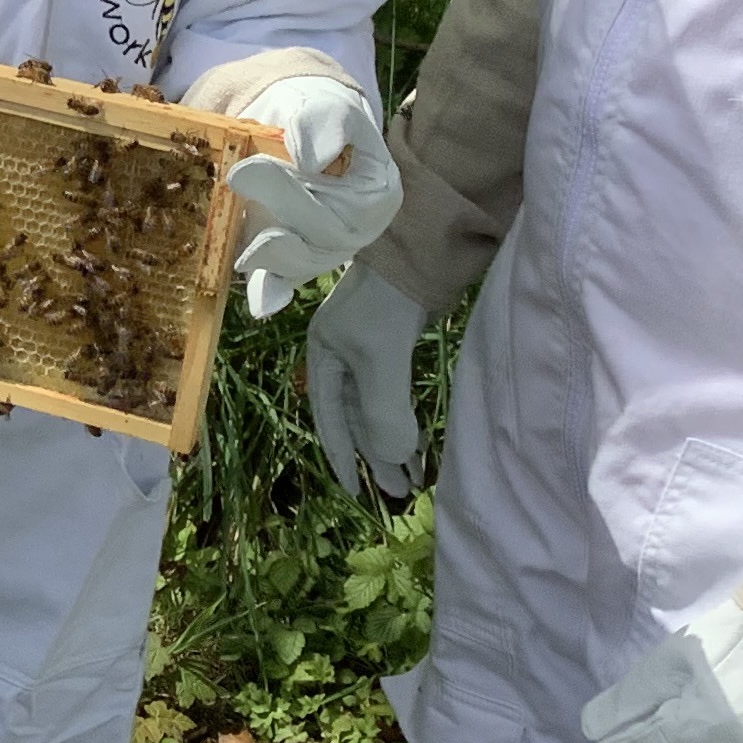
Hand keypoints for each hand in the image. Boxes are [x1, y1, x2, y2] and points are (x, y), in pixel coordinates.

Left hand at [225, 75, 403, 315]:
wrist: (302, 133)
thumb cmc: (321, 121)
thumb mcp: (330, 108)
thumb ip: (326, 124)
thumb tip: (312, 159)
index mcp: (377, 194)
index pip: (345, 204)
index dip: (294, 190)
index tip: (249, 167)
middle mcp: (357, 231)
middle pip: (321, 237)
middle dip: (277, 209)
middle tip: (237, 180)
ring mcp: (325, 252)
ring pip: (300, 263)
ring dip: (270, 254)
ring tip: (244, 244)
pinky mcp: (292, 262)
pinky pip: (283, 281)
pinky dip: (271, 292)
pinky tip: (261, 303)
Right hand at [305, 264, 430, 499]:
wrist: (419, 249)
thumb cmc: (388, 302)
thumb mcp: (380, 360)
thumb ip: (382, 414)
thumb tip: (391, 460)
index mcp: (323, 357)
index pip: (329, 419)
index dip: (343, 458)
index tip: (361, 493)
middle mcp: (341, 356)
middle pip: (356, 418)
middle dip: (376, 457)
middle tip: (401, 492)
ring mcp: (368, 350)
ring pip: (377, 408)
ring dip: (393, 443)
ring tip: (415, 476)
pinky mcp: (394, 343)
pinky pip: (395, 395)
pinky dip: (405, 420)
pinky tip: (419, 440)